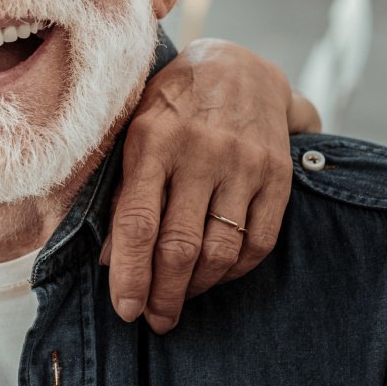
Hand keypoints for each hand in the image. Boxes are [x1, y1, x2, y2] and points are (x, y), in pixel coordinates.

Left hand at [101, 38, 307, 332]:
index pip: (136, 222)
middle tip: (155, 320)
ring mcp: (243, 164)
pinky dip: (235, 272)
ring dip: (197, 288)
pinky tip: (215, 277)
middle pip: (179, 245)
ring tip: (180, 301)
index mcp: (152, 141)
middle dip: (164, 294)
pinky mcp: (277, 175)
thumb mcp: (133, 134)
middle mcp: (200, 153)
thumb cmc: (171, 107)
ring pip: (220, 250)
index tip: (126, 310)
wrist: (238, 66)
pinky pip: (258, 242)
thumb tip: (108, 260)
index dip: (129, 274)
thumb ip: (122, 194)